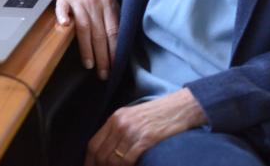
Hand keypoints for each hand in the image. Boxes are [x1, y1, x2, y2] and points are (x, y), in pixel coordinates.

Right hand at [54, 0, 118, 79]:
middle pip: (99, 34)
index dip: (114, 50)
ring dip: (86, 48)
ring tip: (89, 65)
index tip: (115, 66)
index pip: (113, 31)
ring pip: (84, 28)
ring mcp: (79, 1)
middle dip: (102, 56)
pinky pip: (63, 10)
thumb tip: (121, 42)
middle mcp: (95, 3)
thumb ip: (114, 17)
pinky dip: (63, 18)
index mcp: (109, 3)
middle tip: (104, 73)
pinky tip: (64, 28)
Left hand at [84, 88, 207, 165]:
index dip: (89, 161)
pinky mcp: (145, 139)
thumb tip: (108, 151)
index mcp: (115, 118)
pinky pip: (127, 160)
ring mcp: (132, 131)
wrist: (180, 108)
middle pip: (100, 153)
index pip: (93, 144)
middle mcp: (120, 124)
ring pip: (112, 159)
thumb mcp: (133, 117)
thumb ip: (119, 130)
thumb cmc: (158, 114)